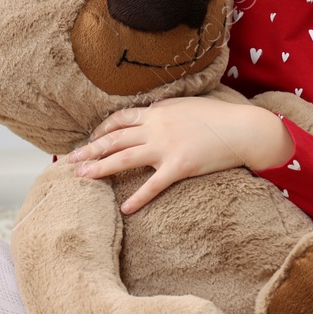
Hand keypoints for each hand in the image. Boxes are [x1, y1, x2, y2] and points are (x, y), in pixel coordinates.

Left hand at [67, 97, 293, 214]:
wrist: (244, 129)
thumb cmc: (219, 117)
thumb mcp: (187, 105)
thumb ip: (165, 110)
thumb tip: (152, 113)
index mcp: (158, 111)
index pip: (120, 118)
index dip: (101, 129)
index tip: (90, 138)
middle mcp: (156, 127)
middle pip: (114, 138)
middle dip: (89, 149)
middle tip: (68, 159)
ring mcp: (166, 147)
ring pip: (123, 158)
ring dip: (99, 168)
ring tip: (81, 176)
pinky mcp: (179, 167)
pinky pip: (153, 185)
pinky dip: (138, 198)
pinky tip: (124, 208)